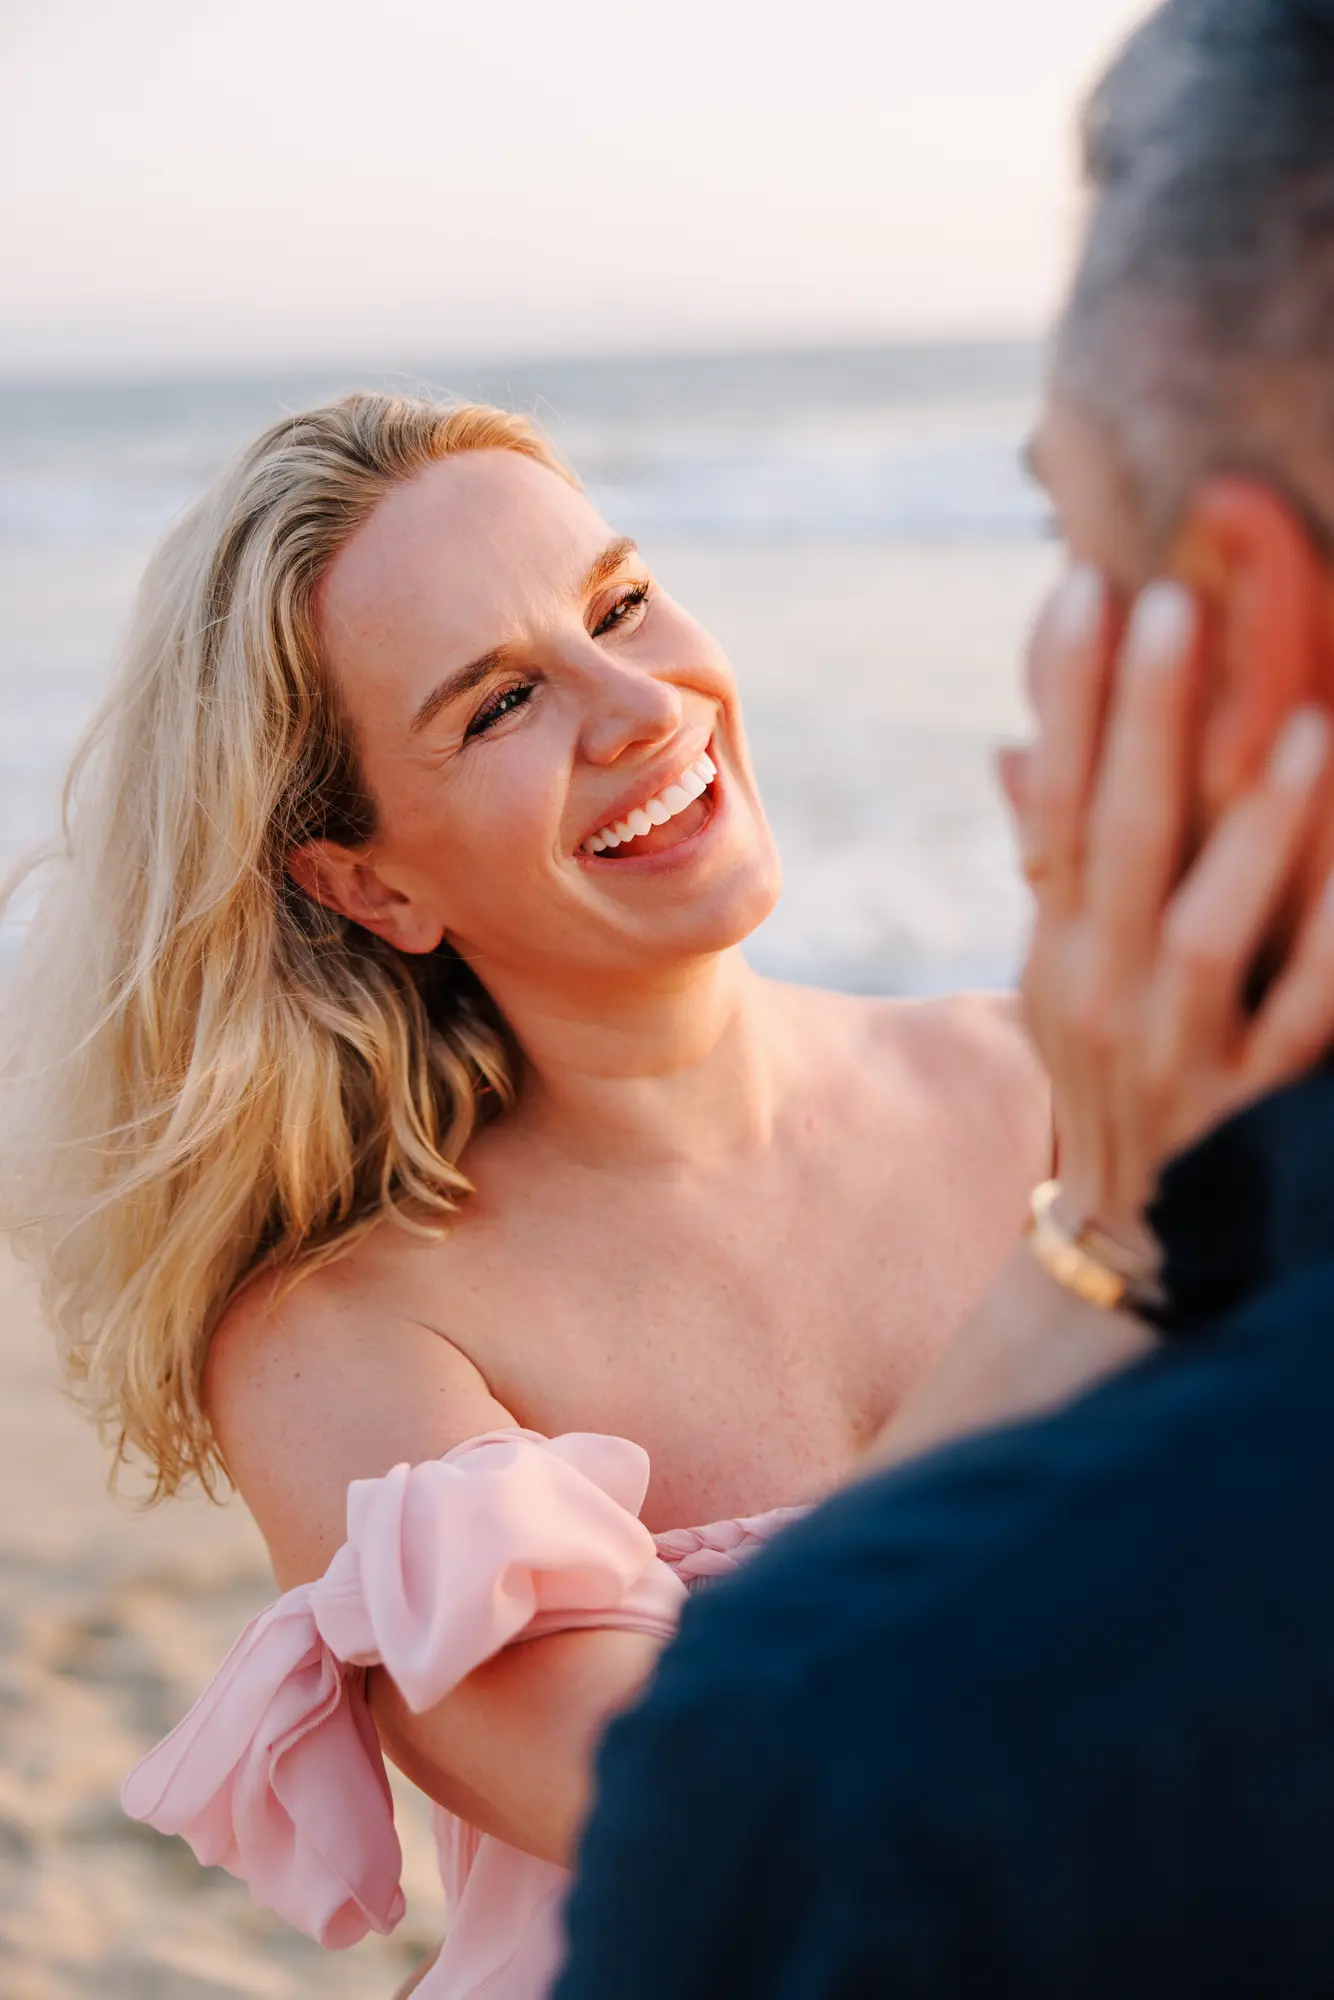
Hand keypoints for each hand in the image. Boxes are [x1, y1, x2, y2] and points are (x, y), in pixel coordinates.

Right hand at [1003, 567, 1333, 1259]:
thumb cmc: (1105, 1080)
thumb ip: (1053, 868)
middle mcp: (1097, 998)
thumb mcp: (1058, 977)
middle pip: (1115, 846)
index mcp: (1056, 950)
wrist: (1127, 1243)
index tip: (1086, 584)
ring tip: (1298, 725)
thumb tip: (1016, 749)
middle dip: (1140, 722)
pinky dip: (1330, 942)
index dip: (1069, 697)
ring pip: (1204, 932)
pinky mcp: (1247, 1112)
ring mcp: (1172, 1058)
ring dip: (1251, 831)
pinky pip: (1301, 1019)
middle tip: (1176, 602)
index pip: (1051, 806)